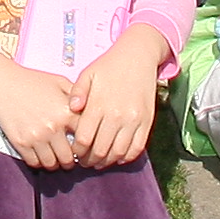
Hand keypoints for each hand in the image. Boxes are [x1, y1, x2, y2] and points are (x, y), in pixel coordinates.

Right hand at [0, 51, 81, 168]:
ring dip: (56, 163)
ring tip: (56, 157)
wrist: (3, 82)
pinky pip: (34, 163)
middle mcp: (52, 127)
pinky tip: (42, 155)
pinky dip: (39, 162)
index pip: (86, 139)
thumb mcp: (60, 82)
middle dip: (71, 161)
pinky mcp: (20, 143)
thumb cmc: (33, 81)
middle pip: (69, 158)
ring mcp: (35, 137)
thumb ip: (79, 97)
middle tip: (71, 159)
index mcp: (66, 112)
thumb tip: (93, 111)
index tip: (86, 149)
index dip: (88, 146)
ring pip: (52, 164)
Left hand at [69, 45, 161, 166]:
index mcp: (99, 105)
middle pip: (100, 150)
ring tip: (99, 162)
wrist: (138, 56)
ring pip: (119, 153)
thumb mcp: (87, 74)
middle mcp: (117, 115)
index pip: (84, 139)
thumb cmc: (108, 66)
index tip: (74, 153)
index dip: (77, 151)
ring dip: (107, 162)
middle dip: (89, 160)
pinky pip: (137, 148)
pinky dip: (126, 157)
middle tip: (84, 162)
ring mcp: (134, 120)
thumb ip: (77, 93)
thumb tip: (72, 110)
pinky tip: (117, 157)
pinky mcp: (147, 121)